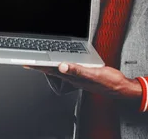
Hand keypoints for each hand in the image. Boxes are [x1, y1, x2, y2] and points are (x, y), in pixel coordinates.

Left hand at [25, 62, 142, 99]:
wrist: (120, 87)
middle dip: (39, 65)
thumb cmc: (109, 81)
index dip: (38, 65)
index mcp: (73, 76)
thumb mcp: (93, 73)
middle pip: (52, 70)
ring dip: (48, 65)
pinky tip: (60, 63)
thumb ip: (77, 70)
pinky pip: (68, 69)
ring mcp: (77, 76)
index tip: (27, 62)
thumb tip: (62, 66)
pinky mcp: (83, 74)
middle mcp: (73, 77)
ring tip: (39, 62)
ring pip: (58, 69)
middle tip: (27, 61)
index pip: (51, 69)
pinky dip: (60, 65)